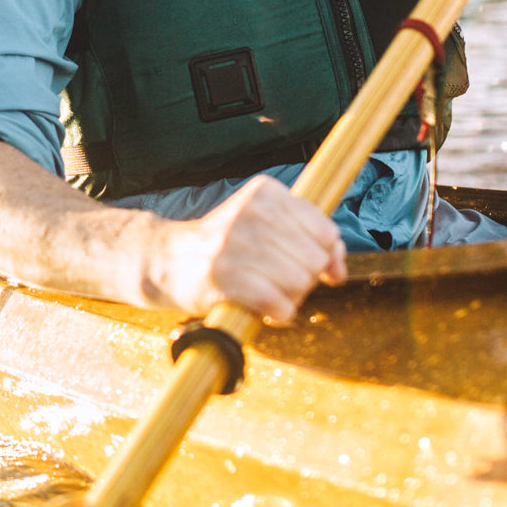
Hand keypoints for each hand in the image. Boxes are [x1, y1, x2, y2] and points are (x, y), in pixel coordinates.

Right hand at [146, 175, 346, 322]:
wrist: (169, 259)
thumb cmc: (228, 245)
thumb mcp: (268, 226)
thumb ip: (312, 240)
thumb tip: (338, 271)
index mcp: (266, 192)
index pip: (325, 231)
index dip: (323, 256)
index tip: (302, 264)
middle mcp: (252, 211)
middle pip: (314, 260)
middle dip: (302, 278)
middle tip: (274, 278)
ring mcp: (236, 242)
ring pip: (299, 283)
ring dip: (288, 297)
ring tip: (265, 290)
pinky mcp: (224, 276)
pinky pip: (279, 304)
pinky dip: (277, 313)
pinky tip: (263, 307)